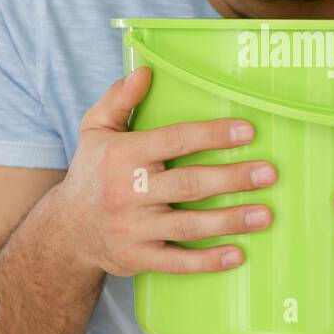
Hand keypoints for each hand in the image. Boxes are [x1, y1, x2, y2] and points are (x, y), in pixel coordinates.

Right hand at [62, 66, 276, 275]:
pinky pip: (177, 262)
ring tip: (265, 214)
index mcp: (122, 155)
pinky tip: (237, 255)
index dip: (212, 136)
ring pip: (188, 226)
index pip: (174, 141)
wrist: (65, 230)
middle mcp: (128, 192)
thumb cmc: (91, 172)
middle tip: (268, 173)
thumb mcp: (95, 130)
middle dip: (232, 178)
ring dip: (229, 221)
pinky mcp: (137, 258)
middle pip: (188, 185)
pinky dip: (207, 262)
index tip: (247, 132)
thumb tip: (145, 71)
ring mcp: (133, 228)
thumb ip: (118, 99)